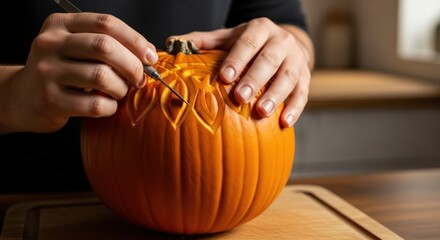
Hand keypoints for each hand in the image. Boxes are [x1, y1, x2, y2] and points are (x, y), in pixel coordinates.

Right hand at [9, 13, 156, 131]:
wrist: (23, 98)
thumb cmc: (61, 71)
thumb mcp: (76, 48)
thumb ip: (107, 45)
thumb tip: (148, 54)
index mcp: (60, 25)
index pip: (106, 23)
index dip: (135, 40)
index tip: (150, 57)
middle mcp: (50, 44)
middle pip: (105, 47)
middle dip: (132, 65)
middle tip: (139, 78)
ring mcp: (47, 72)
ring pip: (102, 76)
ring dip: (121, 88)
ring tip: (119, 92)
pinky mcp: (50, 100)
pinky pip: (95, 105)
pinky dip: (110, 107)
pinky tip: (107, 106)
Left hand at [168, 17, 312, 127]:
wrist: (285, 45)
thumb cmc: (250, 44)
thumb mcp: (229, 38)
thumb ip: (203, 41)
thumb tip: (170, 43)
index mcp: (260, 29)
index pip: (248, 43)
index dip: (237, 59)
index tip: (224, 77)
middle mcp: (282, 41)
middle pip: (269, 60)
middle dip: (255, 79)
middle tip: (240, 97)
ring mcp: (297, 60)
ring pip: (289, 77)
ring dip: (275, 95)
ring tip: (261, 112)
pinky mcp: (306, 77)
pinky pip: (303, 93)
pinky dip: (295, 108)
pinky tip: (284, 122)